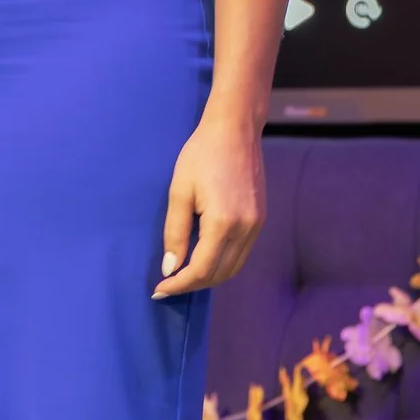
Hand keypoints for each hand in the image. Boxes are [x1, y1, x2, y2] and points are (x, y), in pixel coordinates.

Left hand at [152, 114, 265, 297]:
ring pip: (234, 267)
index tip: (159, 289)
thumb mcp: (179, 191)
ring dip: (209, 277)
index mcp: (223, 223)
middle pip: (220, 274)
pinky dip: (222, 263)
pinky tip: (204, 258)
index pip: (201, 269)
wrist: (235, 130)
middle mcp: (246, 229)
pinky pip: (242, 253)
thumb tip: (170, 268)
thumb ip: (175, 233)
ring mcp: (257, 225)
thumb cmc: (201, 155)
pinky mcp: (260, 219)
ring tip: (183, 276)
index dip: (179, 284)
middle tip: (167, 285)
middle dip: (193, 284)